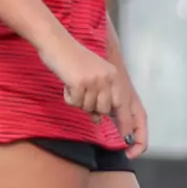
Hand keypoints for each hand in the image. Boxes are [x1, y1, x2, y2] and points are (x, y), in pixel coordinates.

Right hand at [42, 37, 147, 156]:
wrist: (56, 43)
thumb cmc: (70, 61)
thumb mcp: (89, 79)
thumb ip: (98, 97)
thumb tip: (98, 119)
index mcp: (113, 76)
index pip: (125, 106)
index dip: (128, 126)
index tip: (130, 144)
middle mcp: (108, 78)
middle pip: (104, 110)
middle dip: (90, 108)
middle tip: (79, 92)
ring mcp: (95, 80)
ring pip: (88, 108)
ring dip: (77, 101)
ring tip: (71, 85)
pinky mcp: (81, 82)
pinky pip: (75, 102)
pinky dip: (68, 96)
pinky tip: (66, 84)